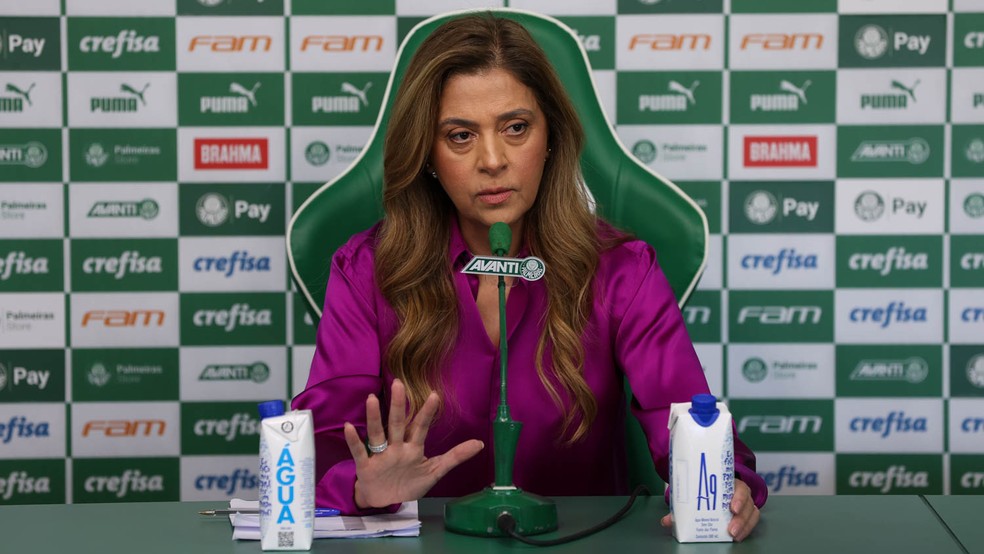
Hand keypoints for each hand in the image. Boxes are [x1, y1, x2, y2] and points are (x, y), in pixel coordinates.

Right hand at [343, 379, 483, 508]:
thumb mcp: (434, 472)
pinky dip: (353, 440)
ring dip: (374, 417)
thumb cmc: (409, 483)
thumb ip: (455, 457)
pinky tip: (349, 426)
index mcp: (413, 447)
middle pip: (397, 423)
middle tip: (398, 384)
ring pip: (377, 433)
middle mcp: (396, 447)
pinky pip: (359, 451)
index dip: (427, 413)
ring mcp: (380, 455)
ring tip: (372, 399)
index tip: (435, 395)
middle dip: (398, 405)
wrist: (385, 502)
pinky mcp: (366, 466)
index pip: (420, 427)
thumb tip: (481, 444)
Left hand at [660, 478, 760, 541]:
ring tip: (733, 535)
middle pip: (747, 503)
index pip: (739, 487)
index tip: (732, 507)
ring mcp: (745, 503)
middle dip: (740, 518)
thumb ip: (682, 508)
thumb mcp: (696, 494)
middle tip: (731, 529)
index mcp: (729, 482)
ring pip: (752, 513)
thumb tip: (666, 521)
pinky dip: (746, 530)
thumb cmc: (705, 489)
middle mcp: (740, 492)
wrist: (711, 487)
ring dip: (744, 525)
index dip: (738, 497)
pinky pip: (752, 521)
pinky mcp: (747, 513)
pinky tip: (737, 537)